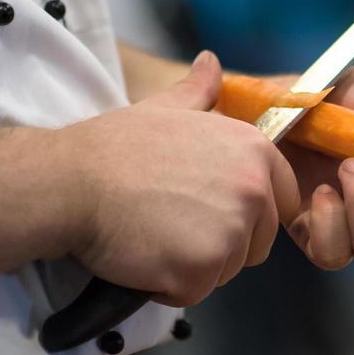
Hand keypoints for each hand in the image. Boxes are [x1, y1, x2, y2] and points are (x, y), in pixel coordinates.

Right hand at [63, 52, 299, 305]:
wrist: (69, 181)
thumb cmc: (115, 146)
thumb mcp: (166, 109)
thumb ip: (200, 91)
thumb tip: (211, 62)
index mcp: (256, 151)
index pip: (284, 202)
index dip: (248, 213)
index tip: (208, 208)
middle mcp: (254, 190)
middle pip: (259, 242)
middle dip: (221, 243)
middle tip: (171, 221)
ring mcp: (230, 231)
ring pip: (228, 269)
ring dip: (194, 265)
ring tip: (155, 234)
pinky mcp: (201, 268)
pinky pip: (195, 291)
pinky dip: (168, 286)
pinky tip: (143, 255)